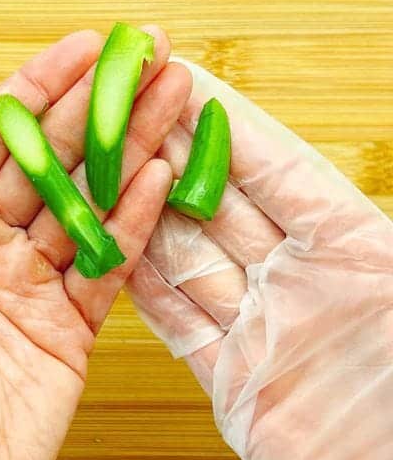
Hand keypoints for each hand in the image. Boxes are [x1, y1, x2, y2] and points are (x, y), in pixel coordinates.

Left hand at [0, 29, 190, 459]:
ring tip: (175, 92)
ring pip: (83, 202)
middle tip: (151, 52)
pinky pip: (105, 266)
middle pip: (44, 158)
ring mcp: (20, 288)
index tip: (87, 43)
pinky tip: (162, 173)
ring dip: (127, 148)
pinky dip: (135, 222)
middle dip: (96, 105)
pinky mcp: (61, 335)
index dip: (36, 86)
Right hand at [127, 61, 392, 459]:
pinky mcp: (232, 382)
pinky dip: (138, 281)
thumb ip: (369, 242)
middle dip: (172, 151)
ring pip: (189, 254)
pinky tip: (103, 242)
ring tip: (94, 162)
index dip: (230, 124)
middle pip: (225, 202)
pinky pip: (175, 320)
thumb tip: (311, 177)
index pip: (282, 168)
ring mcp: (267, 330)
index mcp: (365, 249)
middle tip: (120, 106)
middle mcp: (309, 281)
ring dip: (141, 208)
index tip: (181, 77)